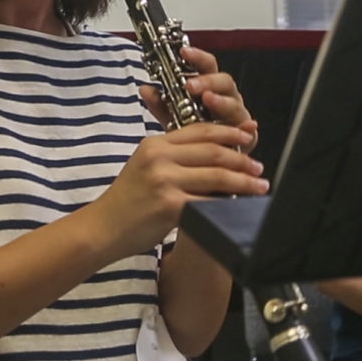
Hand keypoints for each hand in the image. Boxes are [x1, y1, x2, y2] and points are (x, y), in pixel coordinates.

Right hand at [96, 123, 267, 257]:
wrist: (102, 229)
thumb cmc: (128, 201)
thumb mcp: (146, 166)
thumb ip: (175, 156)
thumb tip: (216, 151)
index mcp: (155, 144)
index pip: (201, 131)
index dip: (229, 133)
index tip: (248, 137)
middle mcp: (159, 157)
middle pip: (213, 151)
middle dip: (242, 159)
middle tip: (259, 166)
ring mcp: (164, 181)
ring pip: (216, 175)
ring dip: (243, 181)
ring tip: (259, 185)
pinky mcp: (169, 205)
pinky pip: (209, 202)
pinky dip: (228, 203)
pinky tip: (240, 206)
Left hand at [140, 45, 258, 153]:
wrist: (203, 160)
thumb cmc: (192, 134)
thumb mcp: (172, 118)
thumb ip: (161, 105)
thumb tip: (145, 89)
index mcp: (210, 88)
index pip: (206, 66)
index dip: (197, 57)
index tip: (184, 52)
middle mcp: (226, 98)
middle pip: (224, 81)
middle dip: (208, 81)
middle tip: (190, 85)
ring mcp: (237, 116)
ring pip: (234, 103)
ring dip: (221, 101)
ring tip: (208, 99)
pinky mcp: (246, 137)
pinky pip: (249, 131)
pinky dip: (249, 128)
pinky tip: (248, 126)